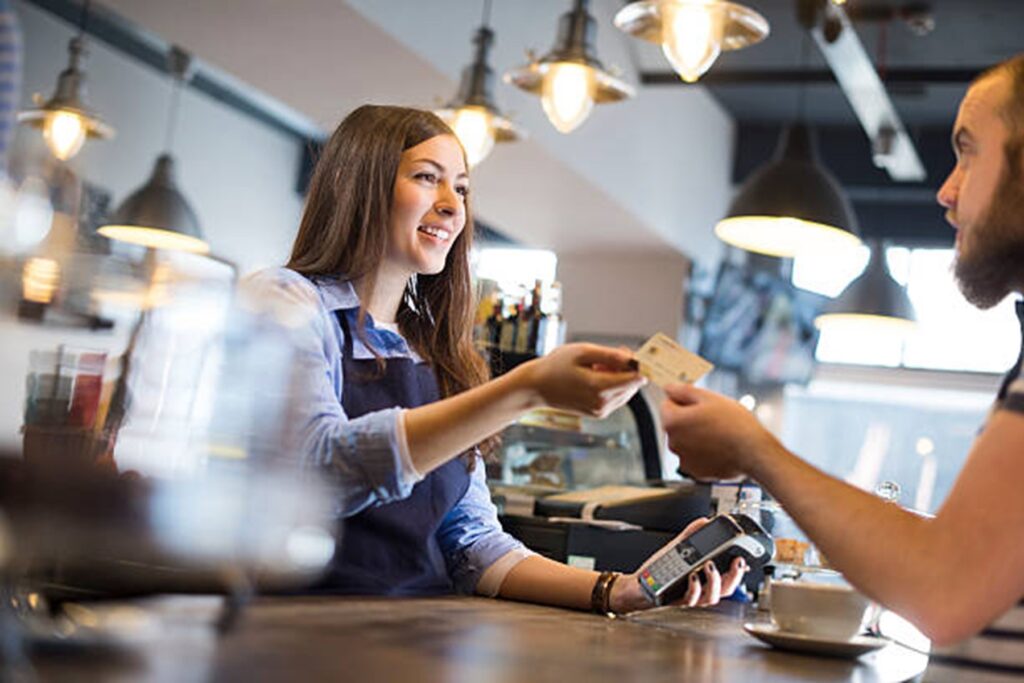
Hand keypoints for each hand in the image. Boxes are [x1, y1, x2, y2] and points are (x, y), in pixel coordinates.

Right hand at [516, 343, 644, 417]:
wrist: (536, 387)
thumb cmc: (556, 366)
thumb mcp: (582, 352)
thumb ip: (610, 355)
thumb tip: (632, 358)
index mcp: (599, 388)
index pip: (635, 379)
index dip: (638, 364)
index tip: (631, 352)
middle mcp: (602, 404)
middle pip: (633, 386)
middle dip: (627, 370)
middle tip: (609, 355)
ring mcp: (600, 411)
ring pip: (626, 392)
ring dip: (619, 377)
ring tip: (598, 365)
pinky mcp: (598, 413)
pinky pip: (616, 397)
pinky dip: (612, 385)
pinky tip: (594, 375)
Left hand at [610, 517, 749, 613]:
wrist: (640, 586)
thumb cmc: (660, 572)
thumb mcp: (677, 550)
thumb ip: (690, 536)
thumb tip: (703, 522)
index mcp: (704, 579)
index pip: (728, 578)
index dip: (740, 572)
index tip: (743, 558)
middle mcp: (701, 590)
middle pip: (726, 589)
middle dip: (735, 576)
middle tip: (736, 562)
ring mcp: (691, 597)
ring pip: (712, 597)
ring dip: (714, 581)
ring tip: (709, 564)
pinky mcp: (678, 600)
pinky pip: (691, 599)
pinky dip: (694, 587)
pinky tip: (692, 576)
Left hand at [659, 383, 780, 480]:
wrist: (754, 452)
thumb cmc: (735, 424)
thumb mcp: (709, 398)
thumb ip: (683, 391)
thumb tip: (669, 388)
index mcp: (672, 422)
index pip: (667, 404)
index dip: (684, 401)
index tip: (700, 404)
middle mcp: (673, 443)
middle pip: (676, 424)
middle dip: (690, 419)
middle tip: (714, 418)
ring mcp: (684, 459)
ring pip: (686, 441)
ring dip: (696, 436)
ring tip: (720, 434)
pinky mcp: (695, 472)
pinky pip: (696, 457)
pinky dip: (704, 452)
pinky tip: (720, 448)